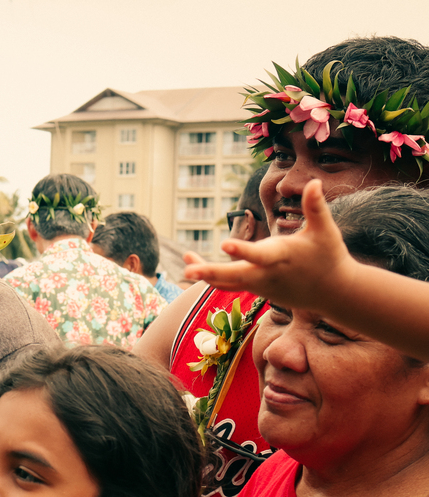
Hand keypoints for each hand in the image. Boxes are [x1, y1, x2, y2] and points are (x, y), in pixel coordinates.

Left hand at [182, 180, 355, 310]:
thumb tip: (314, 182)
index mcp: (283, 256)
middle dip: (210, 273)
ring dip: (205, 274)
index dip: (242, 250)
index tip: (225, 244)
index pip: (260, 255)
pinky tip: (196, 268)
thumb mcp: (325, 230)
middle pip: (235, 276)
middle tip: (188, 271)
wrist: (333, 292)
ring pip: (227, 283)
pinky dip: (212, 278)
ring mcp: (260, 285)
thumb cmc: (329, 256)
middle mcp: (267, 273)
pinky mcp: (256, 290)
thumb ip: (316, 207)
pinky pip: (229, 286)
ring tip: (185, 261)